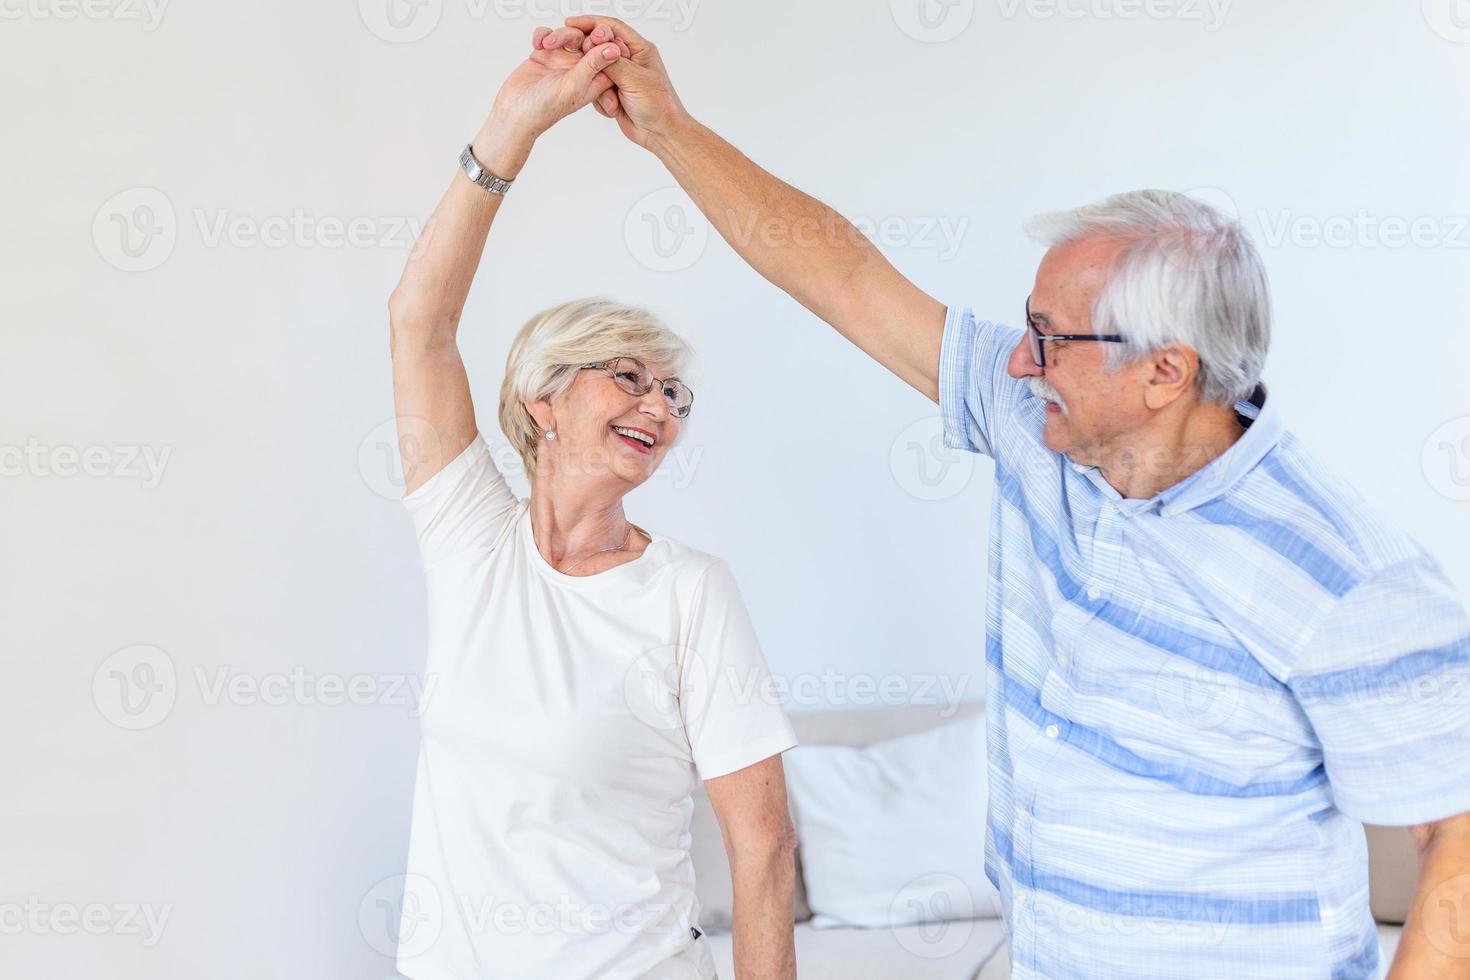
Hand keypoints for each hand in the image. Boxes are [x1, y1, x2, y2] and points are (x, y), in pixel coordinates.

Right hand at [473, 29, 622, 175]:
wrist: (514, 113)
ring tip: (547, 45)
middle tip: (574, 35)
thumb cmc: (544, 109)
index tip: (599, 35)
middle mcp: (581, 69)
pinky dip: (543, 35)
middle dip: (582, 32)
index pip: (609, 56)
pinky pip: (548, 35)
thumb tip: (613, 50)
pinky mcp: (545, 55)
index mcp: (594, 80)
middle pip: (590, 40)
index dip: (607, 41)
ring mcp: (563, 61)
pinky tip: (538, 44)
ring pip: (570, 35)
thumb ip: (593, 66)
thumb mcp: (574, 86)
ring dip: (559, 34)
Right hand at [562, 15, 690, 149]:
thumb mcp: (634, 79)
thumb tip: (594, 47)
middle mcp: (629, 60)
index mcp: (639, 49)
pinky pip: (596, 89)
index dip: (592, 23)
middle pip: (599, 48)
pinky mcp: (614, 91)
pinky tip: (614, 108)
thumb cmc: (659, 105)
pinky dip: (601, 100)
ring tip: (613, 100)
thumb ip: (612, 62)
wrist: (660, 133)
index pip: (613, 27)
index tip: (572, 23)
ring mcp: (621, 76)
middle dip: (591, 60)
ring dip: (600, 88)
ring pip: (595, 71)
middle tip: (586, 67)